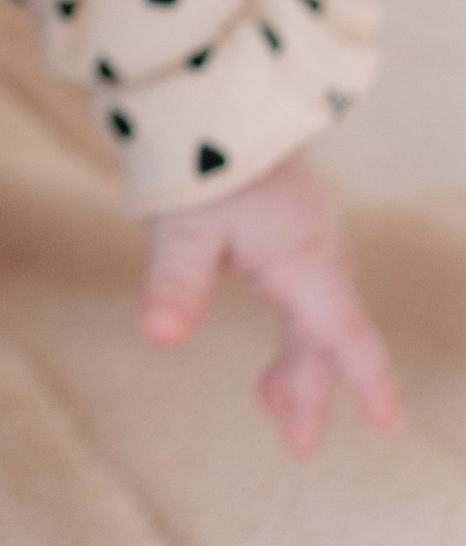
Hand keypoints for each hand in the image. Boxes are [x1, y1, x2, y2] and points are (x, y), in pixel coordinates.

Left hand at [139, 148, 400, 454]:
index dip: (366, 380)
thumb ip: (174, 284)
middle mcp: (320, 255)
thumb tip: (156, 338)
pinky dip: (295, 341)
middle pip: (324, 338)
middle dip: (313, 392)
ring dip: (300, 370)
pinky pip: (307, 302)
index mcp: (304, 260)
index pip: (343, 333)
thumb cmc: (206, 163)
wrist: (220, 99)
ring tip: (271, 411)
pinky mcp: (296, 234)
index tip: (389, 424)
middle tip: (297, 446)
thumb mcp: (184, 227)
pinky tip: (272, 370)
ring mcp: (312, 243)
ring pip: (316, 322)